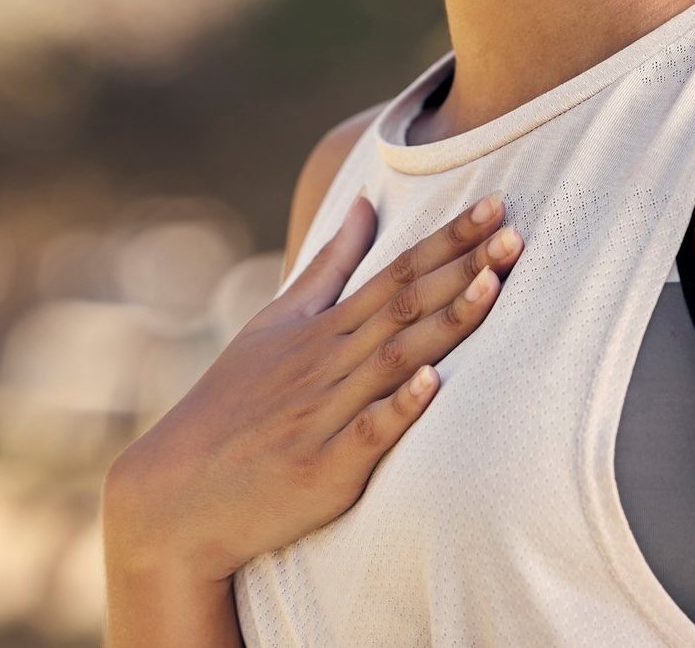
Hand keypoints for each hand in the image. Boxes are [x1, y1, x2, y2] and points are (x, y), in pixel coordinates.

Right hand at [104, 190, 525, 583]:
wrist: (178, 490)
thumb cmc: (234, 402)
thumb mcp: (275, 323)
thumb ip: (328, 266)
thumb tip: (364, 204)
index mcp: (321, 328)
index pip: (394, 272)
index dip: (448, 240)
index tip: (495, 206)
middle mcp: (326, 362)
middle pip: (403, 305)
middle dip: (462, 267)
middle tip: (516, 231)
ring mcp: (324, 415)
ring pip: (394, 359)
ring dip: (445, 322)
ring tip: (492, 286)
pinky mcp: (322, 469)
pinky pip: (366, 434)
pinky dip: (399, 407)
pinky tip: (433, 382)